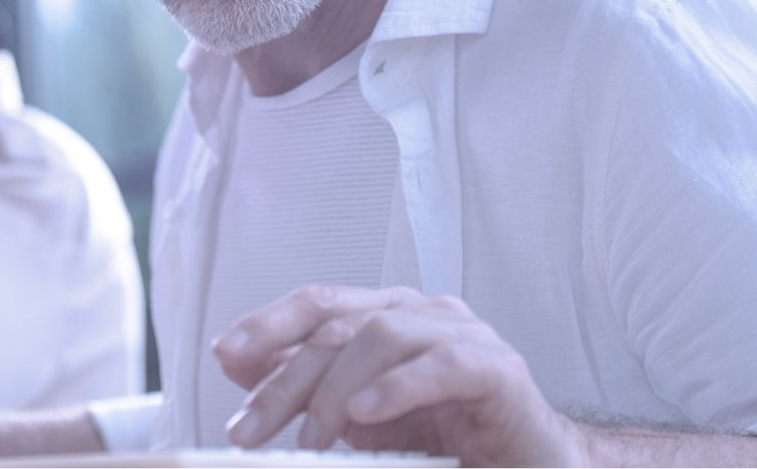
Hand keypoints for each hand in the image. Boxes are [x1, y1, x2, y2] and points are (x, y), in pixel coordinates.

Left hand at [214, 285, 587, 466]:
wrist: (531, 465)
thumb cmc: (447, 437)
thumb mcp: (360, 416)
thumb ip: (307, 387)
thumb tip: (238, 363)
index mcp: (388, 316)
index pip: (318, 303)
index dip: (267, 324)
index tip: (224, 356)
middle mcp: (424, 314)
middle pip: (339, 325)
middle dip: (284, 378)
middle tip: (249, 429)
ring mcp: (464, 336)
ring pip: (381, 337)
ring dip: (333, 391)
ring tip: (309, 439)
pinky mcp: (499, 371)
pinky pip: (444, 366)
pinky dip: (398, 388)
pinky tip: (364, 415)